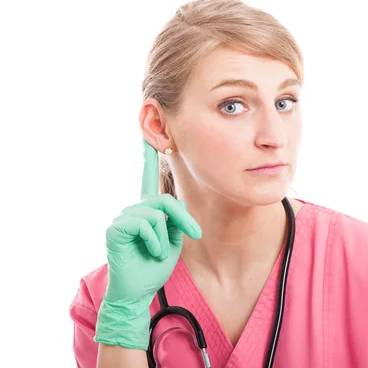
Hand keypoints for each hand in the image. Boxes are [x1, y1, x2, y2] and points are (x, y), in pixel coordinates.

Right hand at [94, 139, 201, 349]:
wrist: (138, 292)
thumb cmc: (155, 266)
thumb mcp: (174, 239)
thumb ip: (176, 219)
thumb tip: (175, 202)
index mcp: (149, 210)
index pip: (149, 179)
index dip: (148, 156)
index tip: (147, 133)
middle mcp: (135, 209)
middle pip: (166, 200)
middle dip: (183, 219)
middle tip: (194, 235)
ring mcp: (124, 218)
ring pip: (158, 213)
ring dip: (165, 238)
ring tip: (158, 251)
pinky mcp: (116, 229)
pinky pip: (146, 224)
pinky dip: (154, 241)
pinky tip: (149, 252)